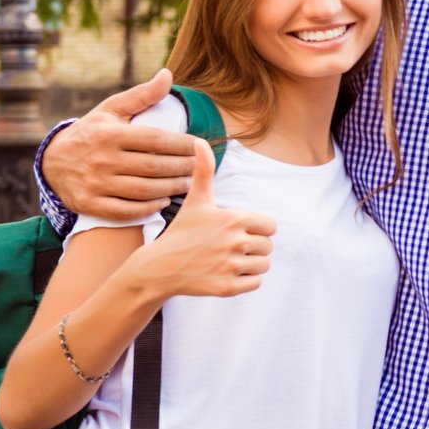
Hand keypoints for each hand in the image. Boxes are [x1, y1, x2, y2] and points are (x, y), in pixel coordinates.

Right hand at [43, 69, 202, 218]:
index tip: (200, 146)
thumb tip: (167, 74)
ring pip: (144, 190)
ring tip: (189, 183)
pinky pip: (125, 211)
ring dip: (172, 188)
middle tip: (200, 167)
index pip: (156, 139)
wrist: (52, 162)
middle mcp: (102, 159)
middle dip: (183, 167)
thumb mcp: (112, 110)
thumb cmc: (92, 132)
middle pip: (154, 166)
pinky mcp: (89, 204)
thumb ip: (142, 95)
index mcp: (110, 134)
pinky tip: (164, 201)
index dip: (183, 144)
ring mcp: (95, 184)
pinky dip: (148, 209)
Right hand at [129, 139, 276, 299]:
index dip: (257, 228)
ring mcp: (231, 266)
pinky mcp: (227, 287)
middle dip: (253, 247)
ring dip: (251, 264)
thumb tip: (200, 141)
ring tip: (227, 260)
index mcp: (234, 219)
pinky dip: (245, 281)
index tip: (237, 230)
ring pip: (264, 265)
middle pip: (268, 246)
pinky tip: (225, 273)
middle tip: (229, 247)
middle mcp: (235, 242)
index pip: (271, 226)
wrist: (158, 269)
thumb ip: (203, 171)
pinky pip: (256, 283)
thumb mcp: (195, 201)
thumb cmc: (181, 232)